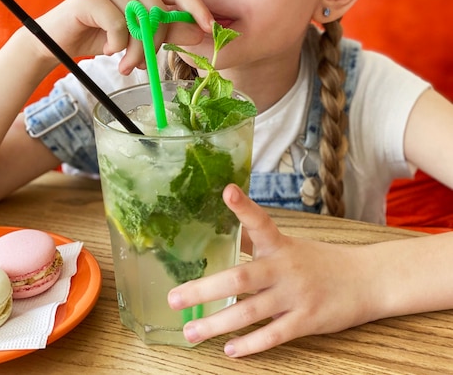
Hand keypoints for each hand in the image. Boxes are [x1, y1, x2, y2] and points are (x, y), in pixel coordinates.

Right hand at [34, 0, 213, 69]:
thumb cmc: (101, 36)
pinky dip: (116, 45)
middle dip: (155, 44)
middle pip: (159, 11)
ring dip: (135, 51)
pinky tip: (107, 48)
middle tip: (143, 65)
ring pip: (140, 21)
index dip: (196, 8)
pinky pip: (119, 26)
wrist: (58, 41)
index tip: (210, 27)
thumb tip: (199, 32)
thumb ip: (168, 30)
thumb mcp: (139, 36)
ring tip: (125, 64)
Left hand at [168, 184, 377, 356]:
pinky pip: (274, 335)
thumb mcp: (290, 245)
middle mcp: (285, 267)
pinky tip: (230, 349)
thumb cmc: (321, 261)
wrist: (366, 279)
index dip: (243, 207)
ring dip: (217, 324)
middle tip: (175, 298)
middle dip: (204, 290)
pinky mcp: (307, 320)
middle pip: (240, 277)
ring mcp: (296, 295)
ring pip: (250, 311)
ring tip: (192, 332)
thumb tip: (228, 231)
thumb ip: (259, 242)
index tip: (227, 191)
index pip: (259, 221)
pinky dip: (251, 344)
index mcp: (280, 245)